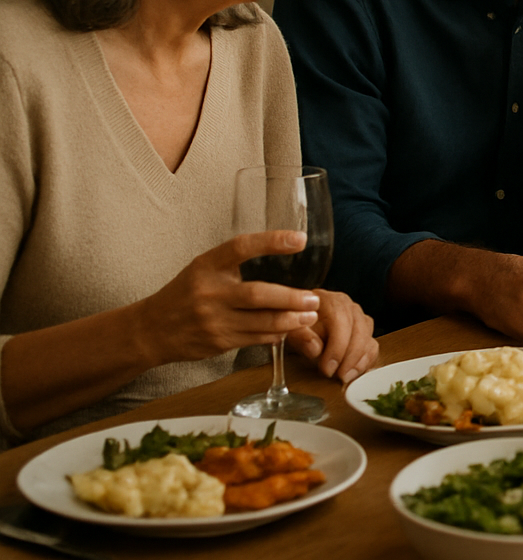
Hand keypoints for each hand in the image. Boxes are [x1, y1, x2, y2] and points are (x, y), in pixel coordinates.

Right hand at [136, 231, 319, 366]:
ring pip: (261, 321)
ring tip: (310, 315)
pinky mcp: (218, 342)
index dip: (272, 241)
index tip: (300, 239)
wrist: (150, 330)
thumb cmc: (186, 293)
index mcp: (206, 265)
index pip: (241, 247)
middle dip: (291, 298)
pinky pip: (256, 338)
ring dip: (291, 320)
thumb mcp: (203, 268)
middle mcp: (209, 292)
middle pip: (258, 294)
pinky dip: (276, 334)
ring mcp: (212, 320)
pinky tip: (290, 329)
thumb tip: (282, 252)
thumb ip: (234, 263)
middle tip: (313, 298)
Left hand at [290, 290, 377, 383]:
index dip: (337, 346)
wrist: (300, 328)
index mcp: (329, 300)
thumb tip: (315, 348)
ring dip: (358, 361)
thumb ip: (300, 337)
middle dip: (349, 356)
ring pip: (367, 339)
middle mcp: (348, 306)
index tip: (327, 367)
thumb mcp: (290, 331)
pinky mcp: (365, 333)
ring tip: (344, 377)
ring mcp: (359, 319)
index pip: (341, 319)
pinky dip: (365, 363)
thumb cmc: (296, 328)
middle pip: (359, 329)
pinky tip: (353, 373)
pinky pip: (372, 348)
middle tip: (337, 375)